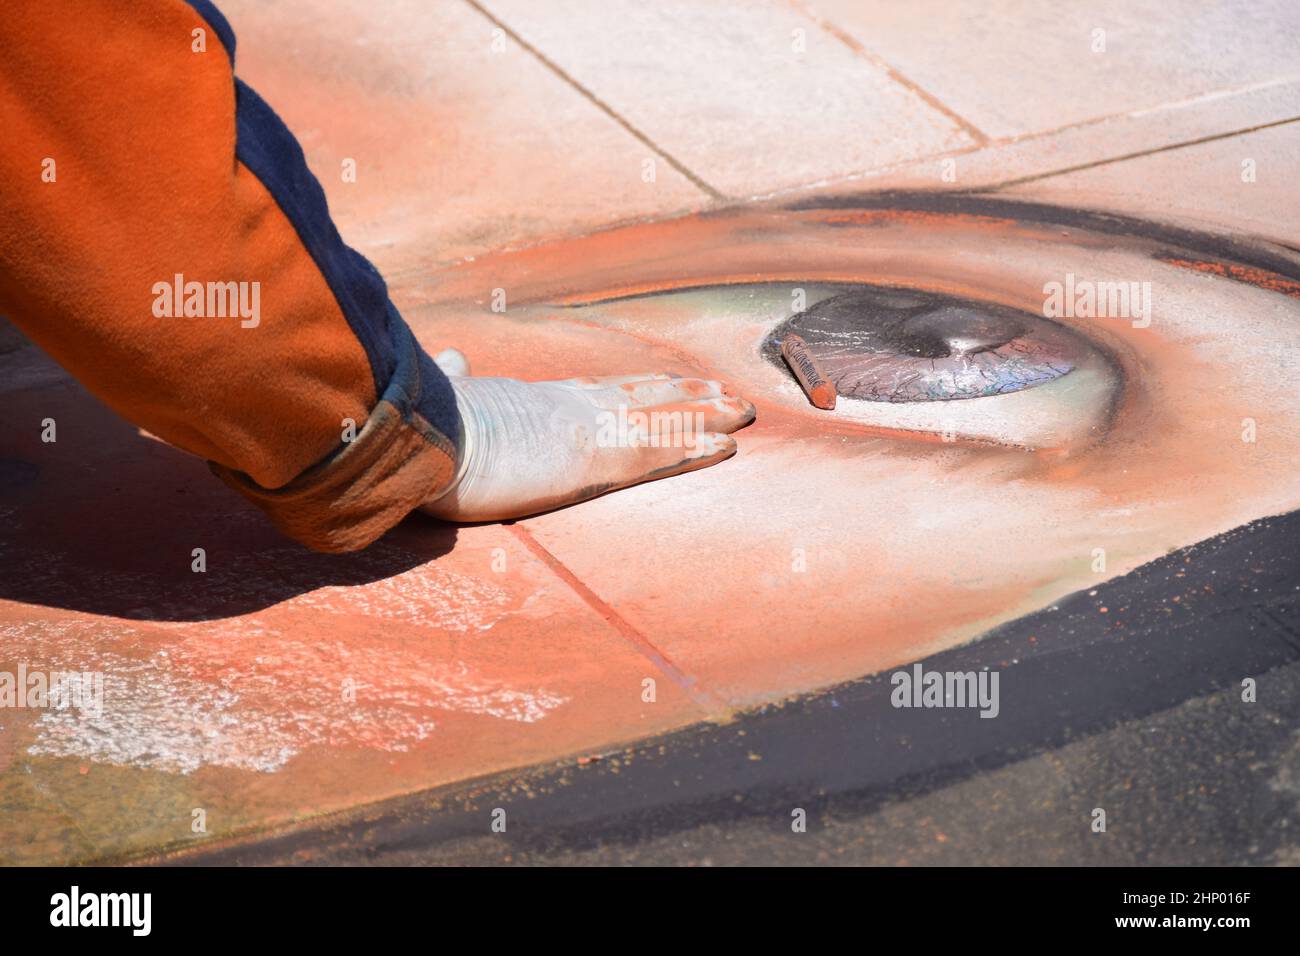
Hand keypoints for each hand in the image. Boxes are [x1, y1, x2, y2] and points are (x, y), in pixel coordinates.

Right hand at [421, 349, 754, 520]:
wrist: (423, 434)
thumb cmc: (424, 427)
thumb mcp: (444, 398)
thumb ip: (457, 378)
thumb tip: (452, 355)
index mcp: (536, 400)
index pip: (599, 391)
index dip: (638, 387)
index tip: (664, 384)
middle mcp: (572, 405)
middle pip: (643, 394)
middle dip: (685, 394)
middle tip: (723, 391)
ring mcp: (589, 428)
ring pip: (664, 415)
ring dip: (707, 413)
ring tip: (744, 410)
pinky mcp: (600, 456)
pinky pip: (663, 450)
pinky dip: (698, 445)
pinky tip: (730, 445)